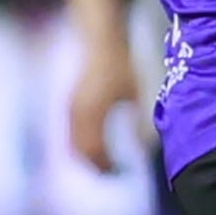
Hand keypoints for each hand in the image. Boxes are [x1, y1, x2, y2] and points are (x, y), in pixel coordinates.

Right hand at [66, 35, 138, 174]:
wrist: (98, 42)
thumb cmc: (119, 65)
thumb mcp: (134, 93)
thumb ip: (137, 120)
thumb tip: (145, 146)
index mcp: (92, 115)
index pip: (95, 151)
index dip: (106, 165)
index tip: (120, 173)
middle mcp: (76, 115)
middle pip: (80, 151)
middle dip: (95, 165)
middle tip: (112, 172)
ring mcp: (70, 109)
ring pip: (73, 143)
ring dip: (87, 156)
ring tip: (105, 162)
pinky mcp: (70, 104)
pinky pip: (71, 133)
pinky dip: (81, 144)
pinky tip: (96, 144)